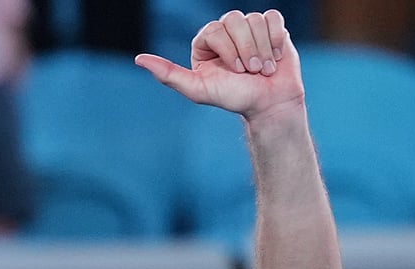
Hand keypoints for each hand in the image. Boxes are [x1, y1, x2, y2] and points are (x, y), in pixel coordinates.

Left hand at [134, 10, 303, 121]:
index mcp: (205, 43)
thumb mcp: (198, 90)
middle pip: (234, 20)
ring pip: (254, 19)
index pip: (214, 30)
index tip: (236, 72)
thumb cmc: (234, 98)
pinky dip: (276, 39)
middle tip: (250, 71)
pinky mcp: (271, 27)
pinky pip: (273, 18)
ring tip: (263, 69)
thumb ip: (168, 75)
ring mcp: (248, 28)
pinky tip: (274, 57)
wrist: (270, 104)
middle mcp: (225, 32)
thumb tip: (139, 59)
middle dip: (246, 49)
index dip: (228, 50)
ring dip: (262, 48)